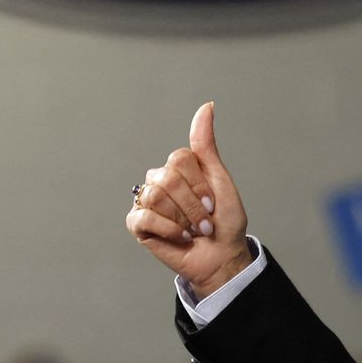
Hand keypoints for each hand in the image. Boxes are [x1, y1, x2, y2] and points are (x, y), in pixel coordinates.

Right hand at [125, 102, 252, 297]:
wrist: (221, 257)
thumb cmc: (223, 221)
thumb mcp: (220, 179)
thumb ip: (206, 144)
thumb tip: (207, 106)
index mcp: (178, 168)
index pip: (179, 159)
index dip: (199, 185)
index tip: (212, 203)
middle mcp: (160, 181)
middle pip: (167, 178)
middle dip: (192, 205)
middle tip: (203, 221)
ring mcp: (147, 201)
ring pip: (156, 197)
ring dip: (182, 220)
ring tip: (192, 230)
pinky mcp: (138, 224)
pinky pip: (144, 217)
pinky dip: (168, 230)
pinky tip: (179, 237)